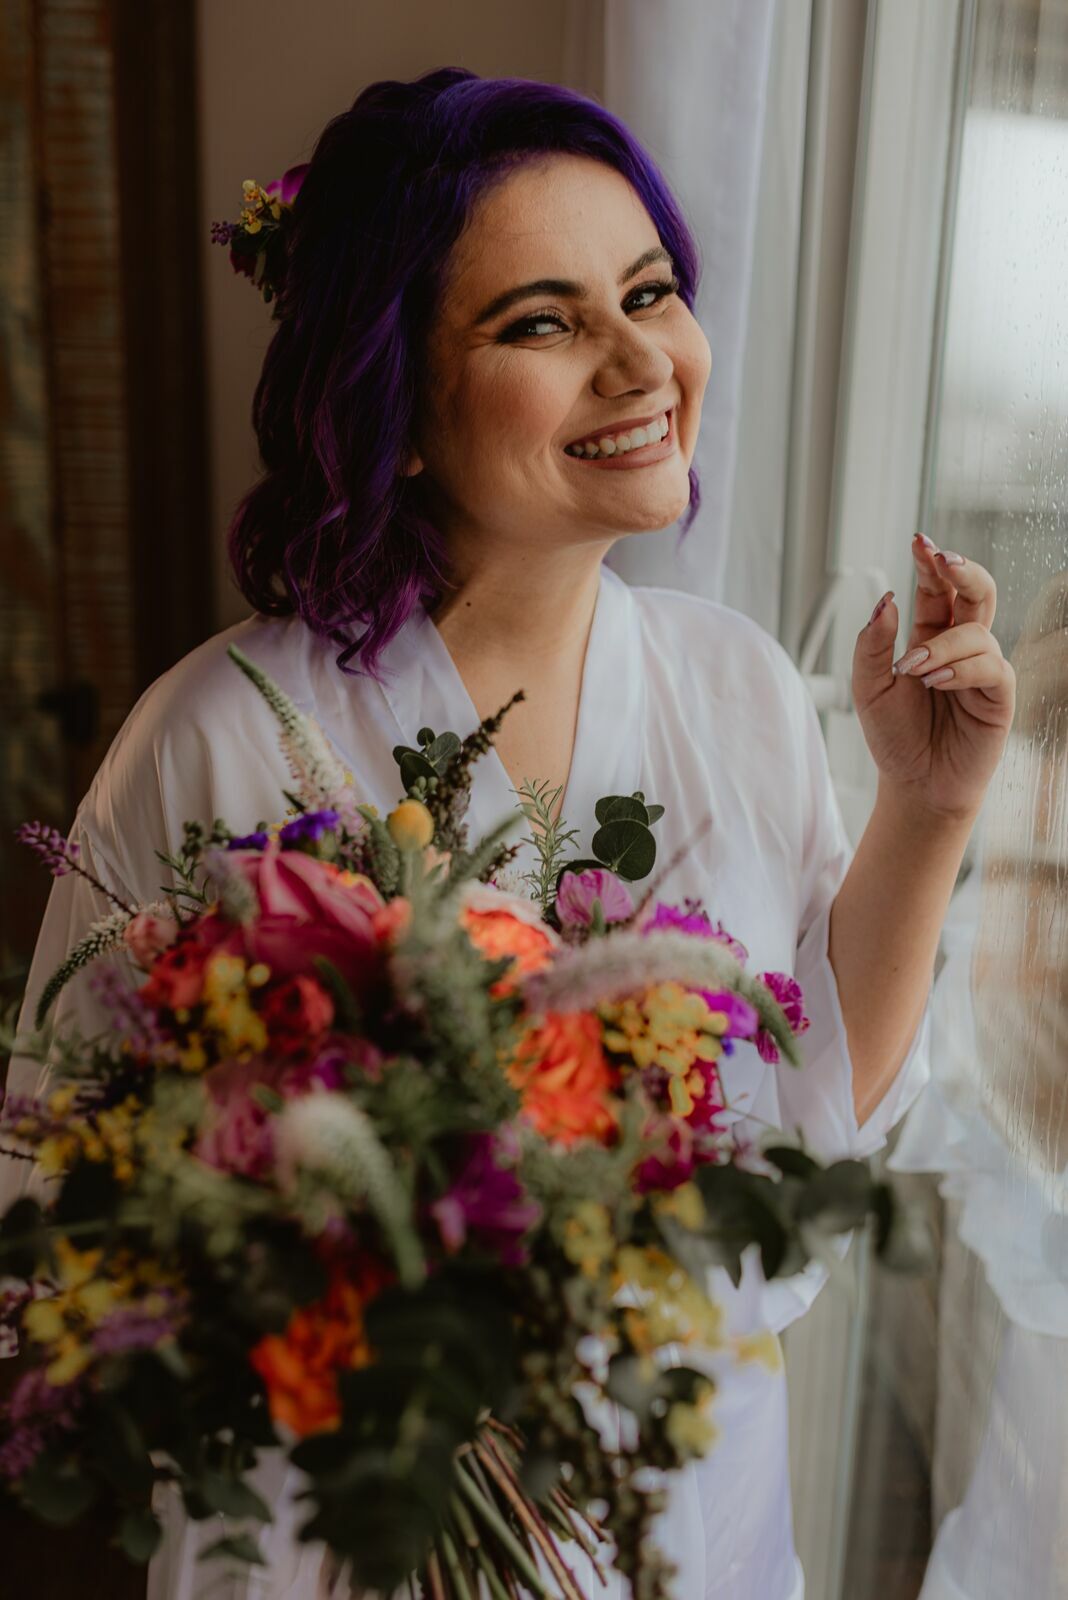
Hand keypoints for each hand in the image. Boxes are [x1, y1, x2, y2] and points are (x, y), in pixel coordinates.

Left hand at [851, 533, 1015, 820]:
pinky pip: (990, 665)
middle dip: (962, 570)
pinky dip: (960, 668)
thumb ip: (873, 644)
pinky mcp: (998, 695)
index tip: (919, 540)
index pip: (936, 590)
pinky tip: (935, 682)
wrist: (914, 785)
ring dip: (941, 644)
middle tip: (942, 559)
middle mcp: (960, 647)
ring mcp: (982, 669)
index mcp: (929, 637)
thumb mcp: (868, 688)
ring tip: (912, 671)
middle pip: (975, 592)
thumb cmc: (894, 737)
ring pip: (977, 630)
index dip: (931, 564)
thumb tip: (886, 599)